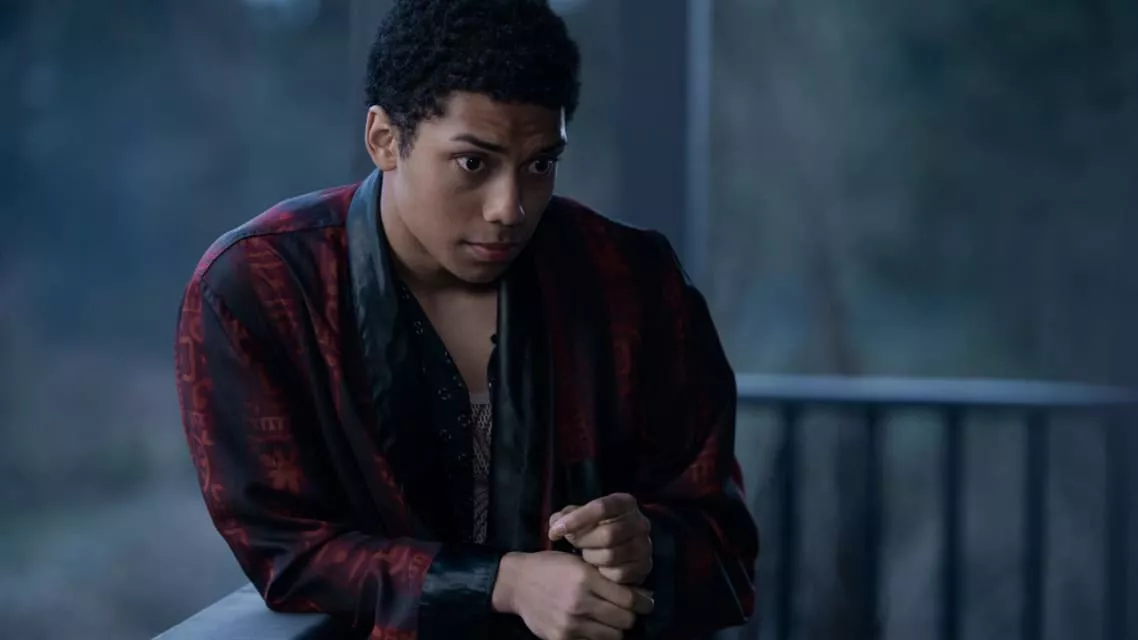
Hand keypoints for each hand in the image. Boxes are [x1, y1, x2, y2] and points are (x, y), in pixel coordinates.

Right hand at [492, 551, 653, 639]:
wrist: (517, 583)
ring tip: (612, 619)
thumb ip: (607, 578)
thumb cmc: (551, 567)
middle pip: (624, 621)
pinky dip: (598, 636)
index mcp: (585, 579)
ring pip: (612, 636)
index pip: (628, 600)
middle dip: (631, 616)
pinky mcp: (561, 638)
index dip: (643, 602)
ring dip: (616, 629)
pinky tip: (595, 626)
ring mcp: (570, 624)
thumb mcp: (579, 563)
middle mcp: (579, 603)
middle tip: (629, 611)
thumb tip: (641, 595)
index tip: (647, 602)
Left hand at [549, 493, 653, 584]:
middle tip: (572, 543)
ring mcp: (645, 546)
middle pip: (608, 534)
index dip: (576, 519)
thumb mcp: (580, 516)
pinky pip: (618, 574)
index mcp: (625, 503)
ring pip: (611, 556)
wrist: (617, 547)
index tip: (555, 531)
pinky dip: (602, 573)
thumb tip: (556, 523)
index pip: (601, 507)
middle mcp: (641, 522)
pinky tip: (597, 568)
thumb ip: (565, 516)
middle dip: (583, 541)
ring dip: (591, 557)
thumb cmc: (594, 528)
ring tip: (585, 554)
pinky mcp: (644, 567)